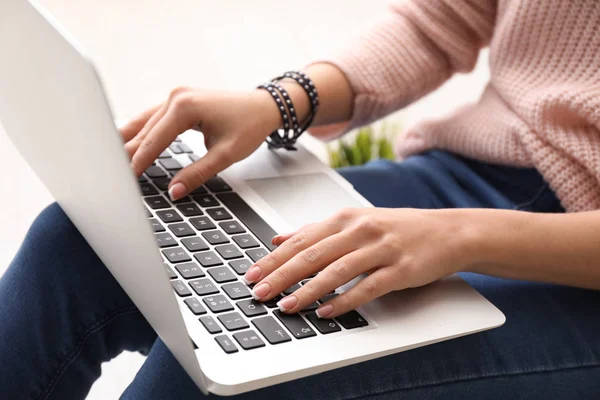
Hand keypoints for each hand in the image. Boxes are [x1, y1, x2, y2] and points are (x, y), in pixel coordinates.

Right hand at [120, 88, 281, 199]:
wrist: (263, 107)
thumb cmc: (249, 127)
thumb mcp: (225, 155)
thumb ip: (197, 174)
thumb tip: (174, 192)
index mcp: (186, 108)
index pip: (154, 141)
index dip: (139, 162)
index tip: (125, 180)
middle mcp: (176, 97)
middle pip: (145, 131)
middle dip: (128, 153)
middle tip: (110, 173)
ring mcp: (176, 96)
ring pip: (145, 123)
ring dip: (130, 140)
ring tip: (111, 159)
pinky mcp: (179, 99)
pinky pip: (154, 117)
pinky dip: (142, 132)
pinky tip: (127, 141)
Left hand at [243, 207, 473, 317]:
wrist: (447, 232)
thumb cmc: (397, 228)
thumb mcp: (355, 221)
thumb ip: (316, 230)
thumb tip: (278, 237)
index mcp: (345, 218)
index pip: (301, 239)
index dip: (273, 258)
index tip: (252, 274)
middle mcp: (360, 230)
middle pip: (313, 254)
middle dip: (281, 275)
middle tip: (259, 292)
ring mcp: (381, 249)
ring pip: (336, 271)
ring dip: (308, 290)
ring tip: (286, 306)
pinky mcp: (400, 269)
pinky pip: (367, 287)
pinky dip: (344, 300)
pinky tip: (326, 311)